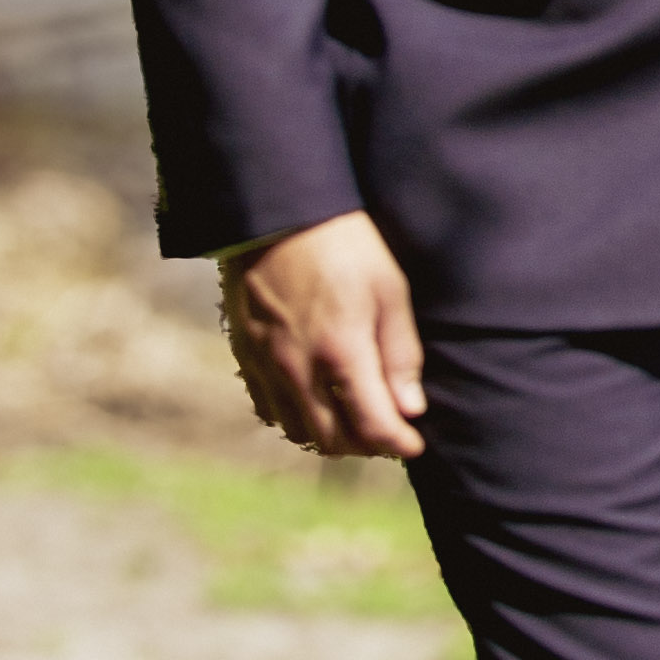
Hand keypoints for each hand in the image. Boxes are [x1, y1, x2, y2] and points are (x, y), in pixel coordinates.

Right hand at [222, 210, 426, 456]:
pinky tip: (316, 401)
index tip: (414, 443)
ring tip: (355, 419)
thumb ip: (399, 354)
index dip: (396, 442)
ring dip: (330, 436)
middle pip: (332, 439)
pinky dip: (296, 418)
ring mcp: (265, 365)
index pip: (371, 425)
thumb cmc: (344, 246)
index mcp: (340, 352)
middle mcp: (297, 369)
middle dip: (366, 445)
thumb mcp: (389, 291)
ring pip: (297, 431)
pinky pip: (269, 408)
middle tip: (389, 433)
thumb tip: (410, 408)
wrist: (276, 214)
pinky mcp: (245, 355)